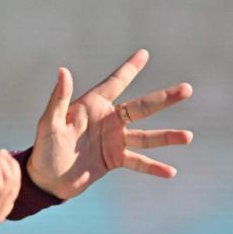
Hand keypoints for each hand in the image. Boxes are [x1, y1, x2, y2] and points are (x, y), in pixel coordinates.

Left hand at [28, 49, 192, 199]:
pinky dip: (154, 167)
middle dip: (164, 98)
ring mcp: (114, 140)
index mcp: (92, 106)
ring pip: (146, 136)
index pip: (115, 83)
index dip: (129, 68)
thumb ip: (59, 99)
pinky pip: (138, 162)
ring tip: (188, 137)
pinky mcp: (115, 159)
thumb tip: (63, 71)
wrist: (46, 180)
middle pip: (141, 107)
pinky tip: (170, 172)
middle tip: (187, 89)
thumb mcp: (49, 123)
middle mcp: (107, 120)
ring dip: (167, 136)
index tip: (144, 53)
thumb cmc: (44, 148)